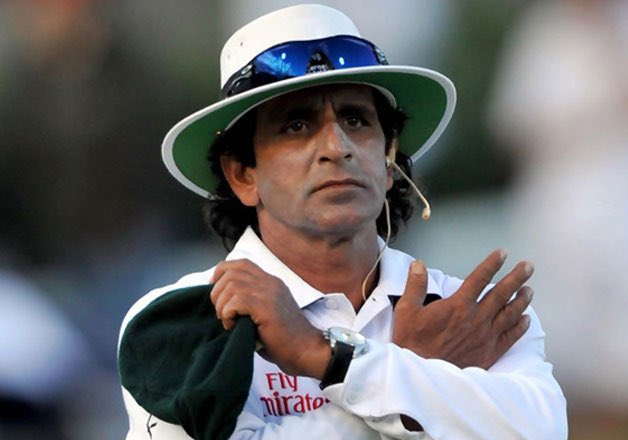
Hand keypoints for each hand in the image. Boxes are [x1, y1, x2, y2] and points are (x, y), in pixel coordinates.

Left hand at [211, 259, 329, 377]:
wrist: (306, 351)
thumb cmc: (284, 340)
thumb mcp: (265, 313)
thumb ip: (249, 302)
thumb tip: (221, 301)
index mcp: (270, 282)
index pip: (240, 264)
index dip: (222, 274)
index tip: (217, 293)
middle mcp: (270, 282)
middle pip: (231, 272)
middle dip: (217, 292)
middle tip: (222, 313)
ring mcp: (269, 292)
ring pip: (231, 285)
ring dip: (222, 306)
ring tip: (229, 321)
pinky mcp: (266, 306)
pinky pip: (236, 301)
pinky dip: (228, 314)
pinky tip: (234, 326)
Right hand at [392, 250, 533, 369]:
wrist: (421, 373)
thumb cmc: (413, 342)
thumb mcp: (406, 310)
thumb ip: (415, 285)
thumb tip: (419, 265)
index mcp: (458, 305)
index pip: (479, 278)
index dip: (492, 264)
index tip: (502, 253)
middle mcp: (476, 318)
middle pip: (501, 293)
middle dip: (516, 278)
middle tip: (528, 267)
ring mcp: (485, 336)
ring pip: (510, 314)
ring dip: (522, 300)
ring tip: (530, 289)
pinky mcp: (489, 352)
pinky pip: (510, 337)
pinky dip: (520, 327)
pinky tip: (526, 319)